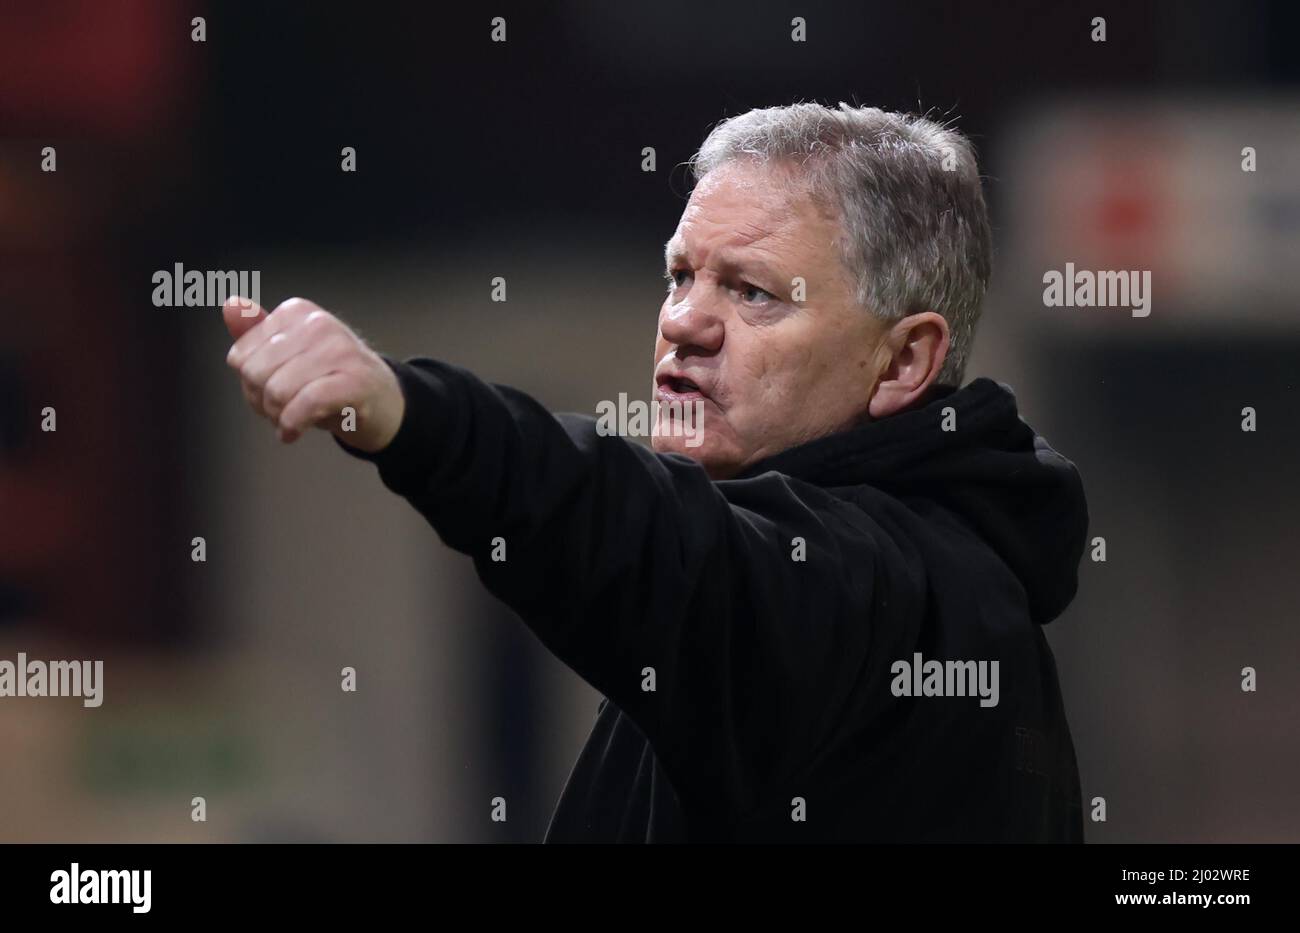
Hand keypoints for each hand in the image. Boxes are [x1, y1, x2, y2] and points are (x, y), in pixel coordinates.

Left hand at [222, 296, 404, 450]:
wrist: (383, 402)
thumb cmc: (331, 378)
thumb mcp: (289, 355)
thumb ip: (256, 333)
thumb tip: (230, 305)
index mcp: (297, 312)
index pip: (240, 357)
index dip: (249, 384)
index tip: (272, 391)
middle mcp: (318, 324)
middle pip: (255, 374)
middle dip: (262, 402)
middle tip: (281, 410)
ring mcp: (340, 350)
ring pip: (277, 390)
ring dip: (277, 417)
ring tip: (291, 420)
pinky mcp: (355, 380)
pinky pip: (305, 403)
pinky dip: (292, 425)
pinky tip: (293, 433)